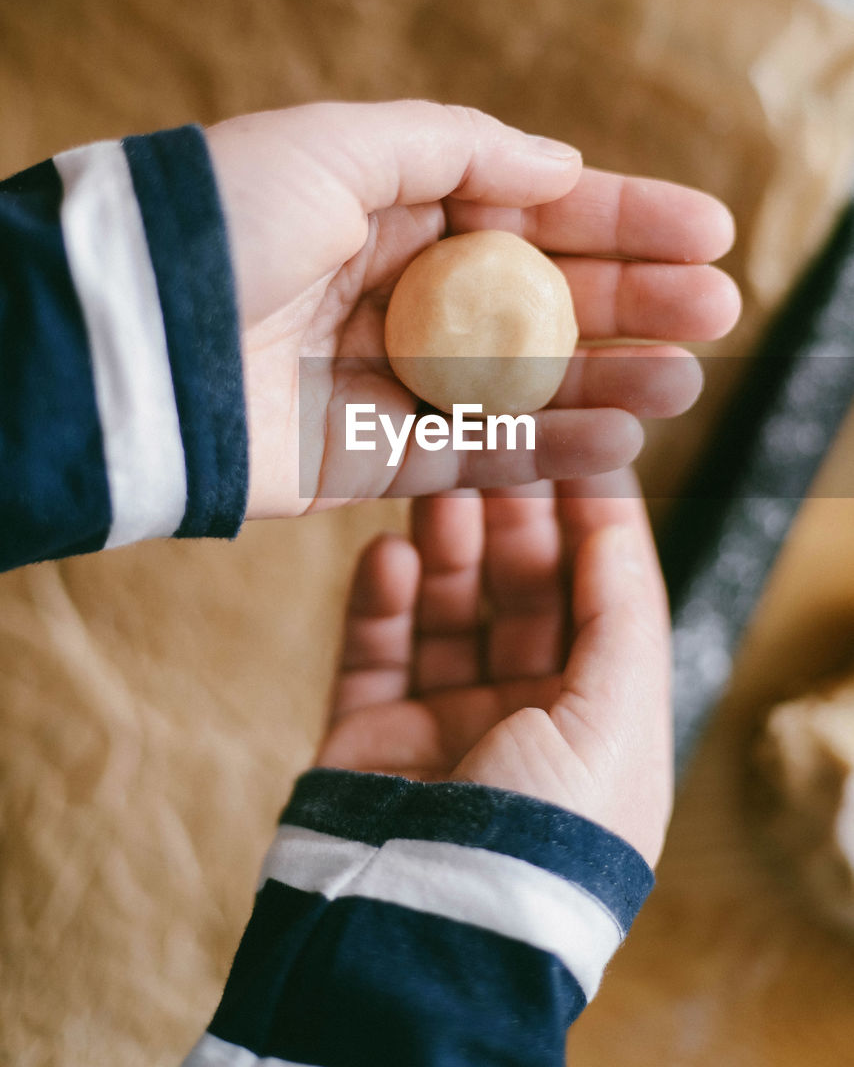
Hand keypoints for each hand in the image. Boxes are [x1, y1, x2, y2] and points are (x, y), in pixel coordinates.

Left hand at [206, 101, 739, 518]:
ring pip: (515, 383)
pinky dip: (541, 450)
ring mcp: (381, 376)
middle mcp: (390, 290)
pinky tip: (618, 440)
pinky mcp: (362, 455)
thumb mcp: (342, 143)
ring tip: (685, 380)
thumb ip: (458, 148)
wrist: (132, 341)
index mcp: (388, 207)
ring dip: (603, 381)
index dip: (618, 219)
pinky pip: (470, 454)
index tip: (705, 231)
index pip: (526, 210)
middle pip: (534, 299)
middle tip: (717, 310)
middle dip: (629, 302)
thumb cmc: (227, 225)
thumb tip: (558, 164)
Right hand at [317, 469, 671, 865]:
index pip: (601, 598)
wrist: (431, 927)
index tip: (575, 441)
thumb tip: (618, 525)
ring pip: (446, 609)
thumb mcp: (618, 719)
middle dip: (510, 518)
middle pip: (520, 592)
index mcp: (601, 723)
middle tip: (490, 442)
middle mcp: (527, 722)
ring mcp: (445, 728)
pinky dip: (379, 599)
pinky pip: (374, 649)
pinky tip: (385, 553)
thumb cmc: (549, 832)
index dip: (590, 518)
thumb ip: (623, 612)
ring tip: (435, 483)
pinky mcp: (370, 735)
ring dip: (443, 543)